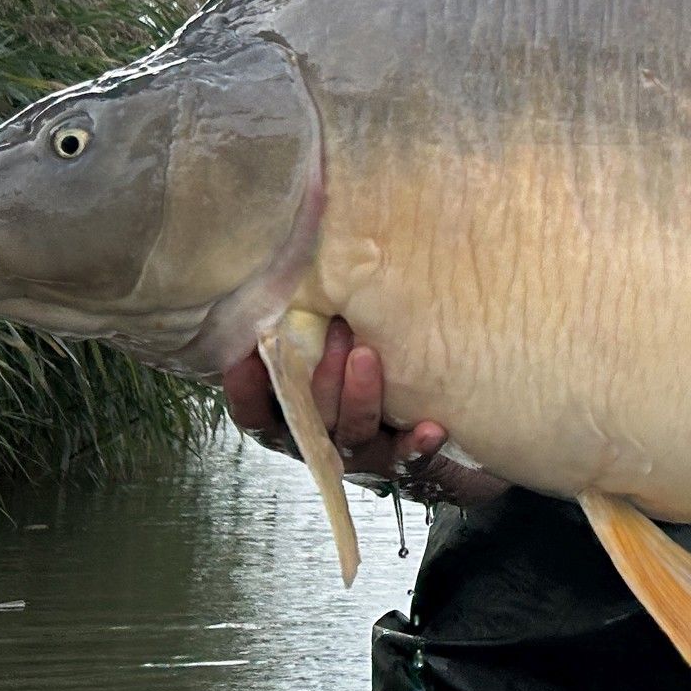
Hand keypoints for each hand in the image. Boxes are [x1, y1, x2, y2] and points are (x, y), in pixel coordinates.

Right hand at [220, 317, 509, 506]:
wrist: (446, 423)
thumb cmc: (381, 365)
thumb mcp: (345, 339)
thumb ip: (323, 310)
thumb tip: (316, 228)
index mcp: (297, 411)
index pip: (257, 411)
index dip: (246, 391)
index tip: (244, 357)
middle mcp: (323, 437)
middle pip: (307, 419)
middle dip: (317, 375)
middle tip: (337, 328)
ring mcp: (363, 454)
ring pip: (351, 436)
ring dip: (358, 398)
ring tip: (367, 355)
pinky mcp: (404, 463)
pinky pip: (407, 458)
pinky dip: (415, 445)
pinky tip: (431, 428)